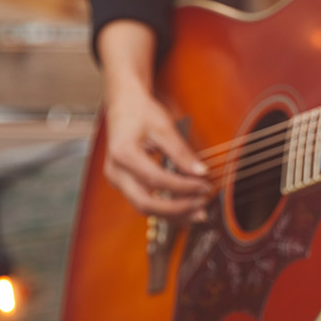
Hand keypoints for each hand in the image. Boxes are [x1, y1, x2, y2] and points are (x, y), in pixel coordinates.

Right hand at [103, 88, 211, 222]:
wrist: (124, 106)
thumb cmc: (142, 113)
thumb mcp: (164, 127)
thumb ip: (181, 152)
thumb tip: (201, 173)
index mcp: (123, 155)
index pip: (156, 180)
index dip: (183, 187)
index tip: (205, 186)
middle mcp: (115, 172)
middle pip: (145, 203)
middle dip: (176, 209)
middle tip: (202, 208)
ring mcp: (117, 180)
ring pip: (144, 207)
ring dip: (172, 214)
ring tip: (198, 213)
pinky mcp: (124, 183)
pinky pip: (144, 202)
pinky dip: (165, 208)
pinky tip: (185, 209)